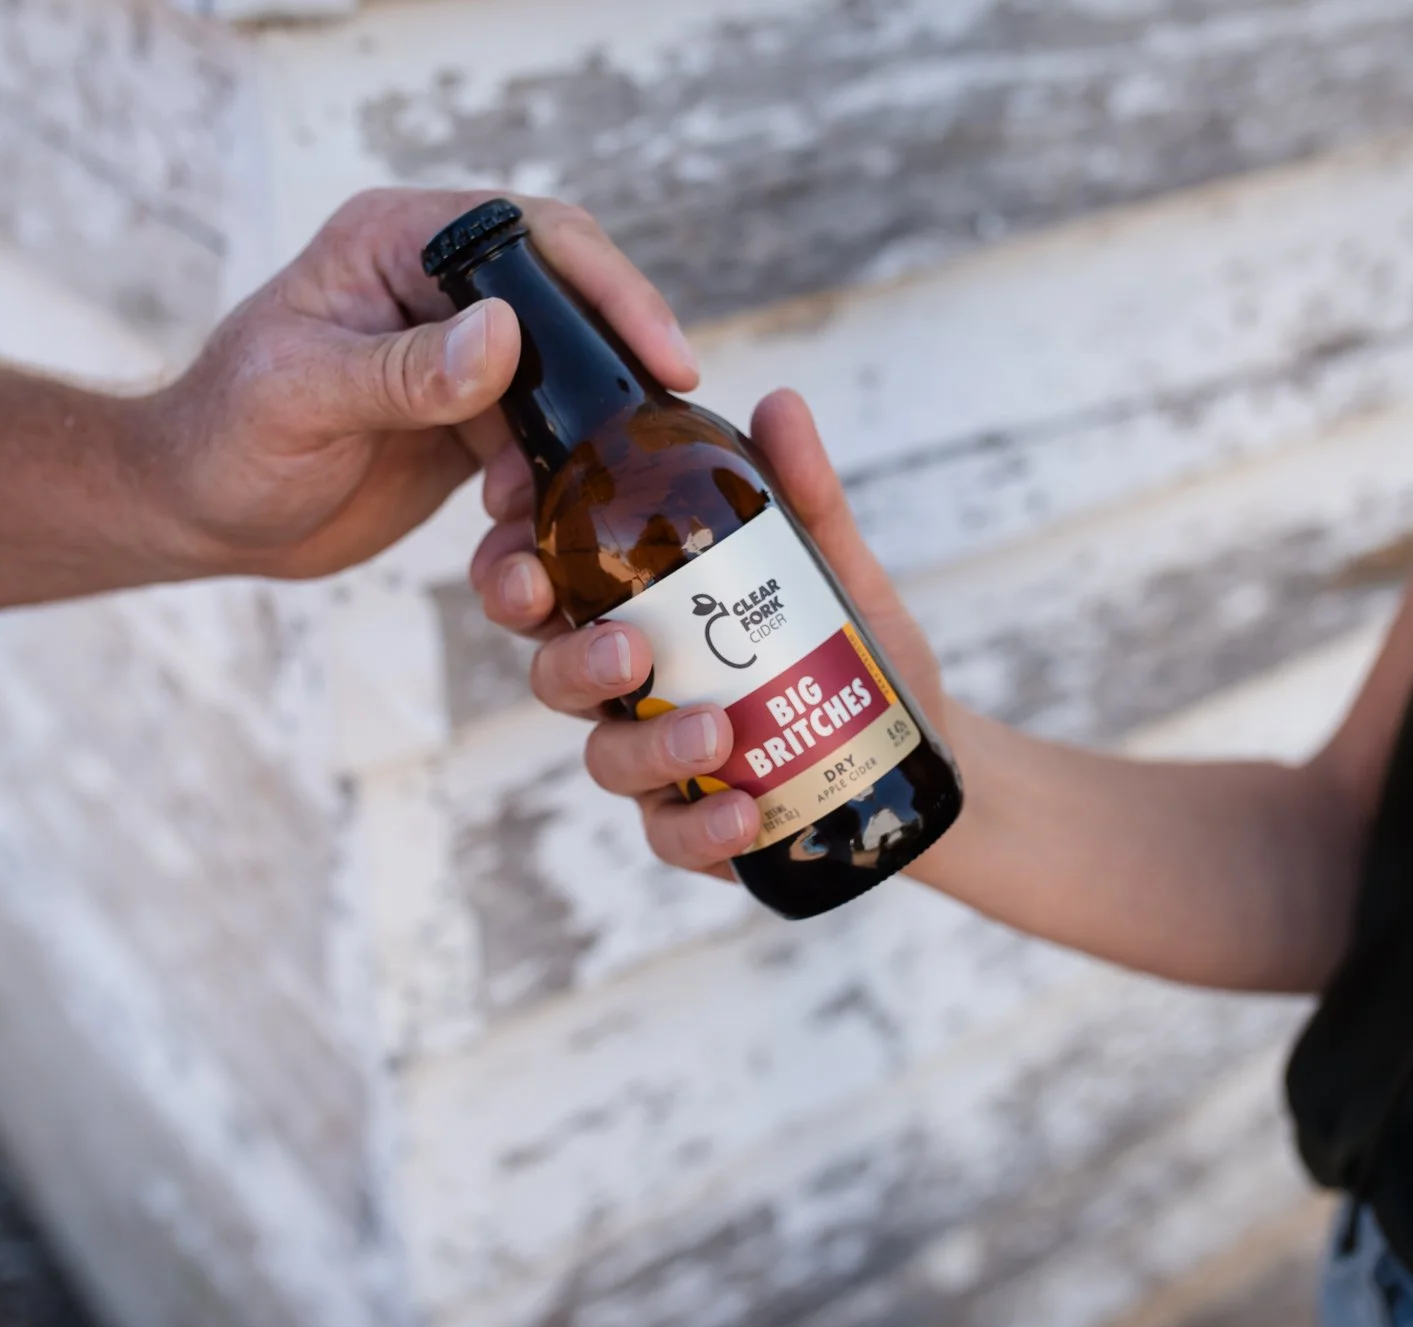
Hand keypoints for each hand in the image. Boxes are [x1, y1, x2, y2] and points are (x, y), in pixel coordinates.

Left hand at [130, 189, 697, 578]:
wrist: (196, 514)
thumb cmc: (222, 438)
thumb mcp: (300, 398)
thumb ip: (400, 371)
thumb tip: (502, 337)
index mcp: (397, 243)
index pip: (535, 238)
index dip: (611, 290)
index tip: (663, 357)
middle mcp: (439, 289)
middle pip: (571, 309)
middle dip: (613, 377)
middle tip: (657, 442)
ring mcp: (459, 357)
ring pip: (564, 389)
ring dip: (572, 456)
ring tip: (550, 514)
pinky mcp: (470, 424)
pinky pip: (540, 449)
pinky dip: (544, 495)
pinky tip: (521, 537)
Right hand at [471, 389, 945, 876]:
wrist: (902, 749)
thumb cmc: (841, 646)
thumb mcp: (829, 562)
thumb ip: (801, 493)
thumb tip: (779, 404)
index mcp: (631, 607)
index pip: (542, 577)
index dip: (510, 553)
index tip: (517, 516)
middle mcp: (626, 685)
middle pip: (551, 670)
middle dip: (570, 657)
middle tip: (627, 649)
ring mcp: (652, 758)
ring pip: (604, 756)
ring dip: (650, 746)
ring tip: (718, 731)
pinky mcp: (691, 824)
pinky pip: (668, 834)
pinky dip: (700, 829)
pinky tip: (742, 812)